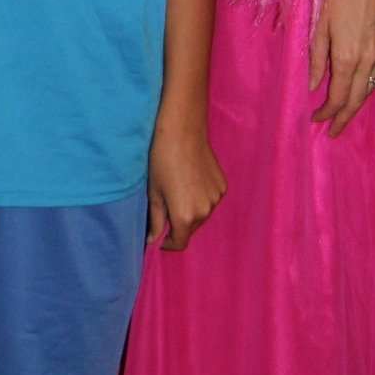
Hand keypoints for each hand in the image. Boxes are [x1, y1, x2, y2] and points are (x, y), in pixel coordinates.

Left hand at [147, 119, 225, 250]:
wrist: (182, 131)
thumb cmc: (161, 160)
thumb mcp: (154, 192)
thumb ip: (155, 221)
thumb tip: (152, 241)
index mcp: (184, 216)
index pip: (179, 243)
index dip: (167, 242)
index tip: (159, 236)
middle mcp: (204, 212)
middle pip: (190, 229)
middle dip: (177, 224)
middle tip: (165, 205)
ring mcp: (216, 199)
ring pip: (201, 215)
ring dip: (190, 211)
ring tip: (178, 189)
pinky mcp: (222, 186)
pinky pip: (210, 200)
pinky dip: (200, 198)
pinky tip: (190, 180)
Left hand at [309, 0, 374, 135]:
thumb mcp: (318, 22)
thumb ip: (315, 56)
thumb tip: (311, 84)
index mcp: (347, 55)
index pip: (338, 96)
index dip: (327, 112)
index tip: (315, 120)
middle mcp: (369, 57)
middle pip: (358, 98)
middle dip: (345, 117)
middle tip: (332, 131)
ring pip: (371, 87)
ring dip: (358, 103)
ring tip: (345, 113)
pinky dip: (368, 85)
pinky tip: (360, 86)